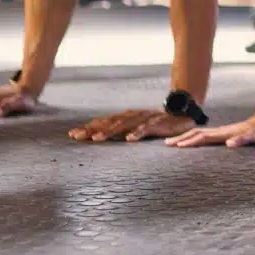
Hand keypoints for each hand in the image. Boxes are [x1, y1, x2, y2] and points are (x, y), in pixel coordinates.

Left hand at [68, 109, 195, 142]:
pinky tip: (129, 139)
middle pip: (109, 122)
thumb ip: (121, 131)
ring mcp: (144, 118)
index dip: (88, 127)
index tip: (72, 134)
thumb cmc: (157, 124)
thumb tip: (100, 137)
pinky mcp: (157, 123)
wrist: (182, 115)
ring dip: (110, 132)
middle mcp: (132, 116)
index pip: (104, 122)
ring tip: (97, 139)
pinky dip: (137, 133)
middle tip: (78, 137)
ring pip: (124, 125)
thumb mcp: (136, 127)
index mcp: (126, 117)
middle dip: (92, 129)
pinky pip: (146, 128)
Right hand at [165, 118, 254, 148]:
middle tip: (166, 144)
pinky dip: (193, 137)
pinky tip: (190, 141)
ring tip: (173, 142)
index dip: (190, 142)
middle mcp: (220, 132)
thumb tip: (229, 143)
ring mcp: (220, 132)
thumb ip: (243, 140)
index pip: (203, 138)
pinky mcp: (223, 133)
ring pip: (198, 133)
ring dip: (184, 137)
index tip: (177, 146)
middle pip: (195, 133)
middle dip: (181, 138)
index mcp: (224, 134)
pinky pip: (203, 135)